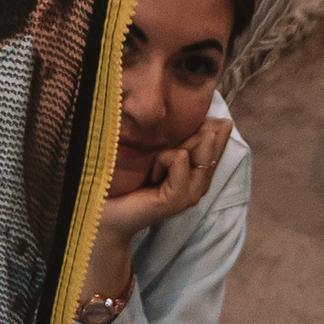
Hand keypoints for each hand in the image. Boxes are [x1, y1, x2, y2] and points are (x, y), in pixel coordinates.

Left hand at [93, 115, 231, 274]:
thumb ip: (184, 135)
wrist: (104, 206)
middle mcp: (201, 183)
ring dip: (173, 147)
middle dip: (186, 134)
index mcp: (200, 171)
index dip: (200, 124)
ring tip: (154, 167)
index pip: (219, 134)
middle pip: (211, 137)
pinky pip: (178, 158)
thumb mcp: (159, 147)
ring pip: (199, 147)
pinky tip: (150, 176)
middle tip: (159, 157)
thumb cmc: (127, 174)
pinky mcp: (178, 199)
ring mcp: (191, 194)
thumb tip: (216, 117)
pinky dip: (161, 159)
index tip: (170, 140)